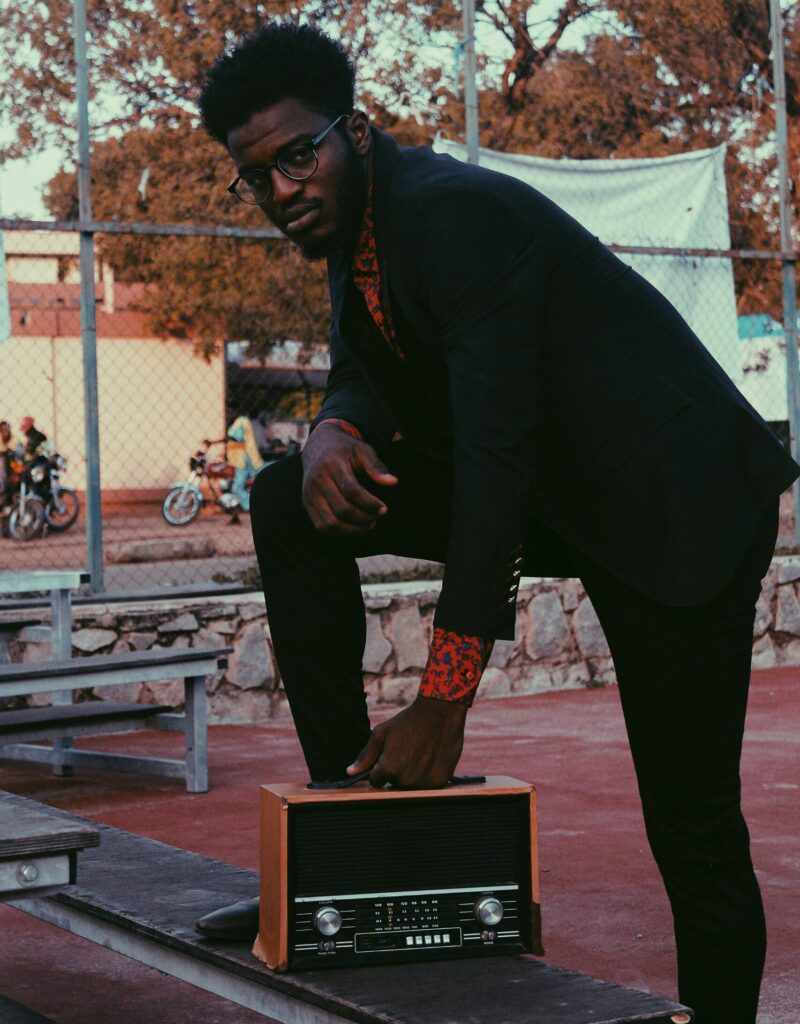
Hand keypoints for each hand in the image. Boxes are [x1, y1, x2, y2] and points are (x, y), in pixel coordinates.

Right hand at [301, 421, 396, 536]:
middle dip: (364, 518)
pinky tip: (354, 528)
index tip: (384, 508)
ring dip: (352, 530)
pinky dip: (340, 533)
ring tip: (368, 525)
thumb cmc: (345, 449)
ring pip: (330, 523)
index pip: (351, 491)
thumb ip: (376, 466)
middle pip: (341, 509)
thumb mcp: (362, 450)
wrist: (317, 446)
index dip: (370, 504)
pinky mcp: (306, 503)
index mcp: (332, 464)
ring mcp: (309, 494)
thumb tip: (393, 482)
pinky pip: (322, 527)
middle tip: (377, 517)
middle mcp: (317, 480)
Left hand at [347, 696, 468, 788]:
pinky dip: (427, 775)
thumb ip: (365, 756)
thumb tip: (350, 771)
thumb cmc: (408, 722)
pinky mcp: (439, 783)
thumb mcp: (381, 734)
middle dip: (396, 772)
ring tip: (419, 753)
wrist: (440, 713)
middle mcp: (405, 781)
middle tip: (406, 751)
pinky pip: (427, 786)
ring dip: (412, 775)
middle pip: (394, 784)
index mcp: (388, 769)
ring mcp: (423, 784)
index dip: (380, 768)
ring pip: (410, 787)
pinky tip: (430, 758)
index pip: (376, 780)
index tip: (390, 756)